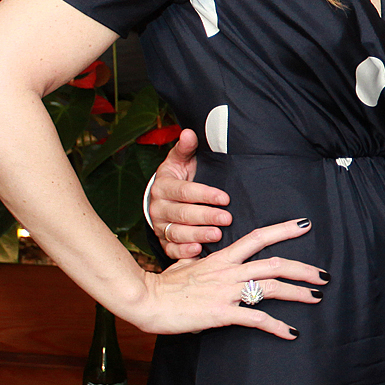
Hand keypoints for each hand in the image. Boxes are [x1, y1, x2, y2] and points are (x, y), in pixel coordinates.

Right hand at [129, 218, 324, 337]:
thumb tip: (204, 260)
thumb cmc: (164, 285)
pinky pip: (256, 318)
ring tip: (316, 297)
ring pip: (271, 287)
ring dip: (298, 293)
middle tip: (323, 275)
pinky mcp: (222, 313)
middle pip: (275, 263)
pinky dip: (277, 326)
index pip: (258, 237)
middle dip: (304, 269)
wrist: (147, 300)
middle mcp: (229, 271)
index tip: (304, 225)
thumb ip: (202, 262)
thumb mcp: (186, 265)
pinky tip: (291, 332)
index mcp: (222, 258)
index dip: (284, 230)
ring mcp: (226, 291)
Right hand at [148, 129, 231, 259]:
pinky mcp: (163, 241)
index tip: (225, 198)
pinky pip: (170, 249)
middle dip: (205, 217)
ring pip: (177, 232)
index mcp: (163, 186)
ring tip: (217, 236)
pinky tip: (197, 252)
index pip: (184, 191)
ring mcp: (160, 226)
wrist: (163, 198)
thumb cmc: (178, 178)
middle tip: (226, 219)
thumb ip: (186, 148)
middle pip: (182, 214)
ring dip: (197, 235)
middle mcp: (158, 207)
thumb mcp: (180, 160)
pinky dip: (182, 252)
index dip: (205, 194)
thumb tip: (189, 132)